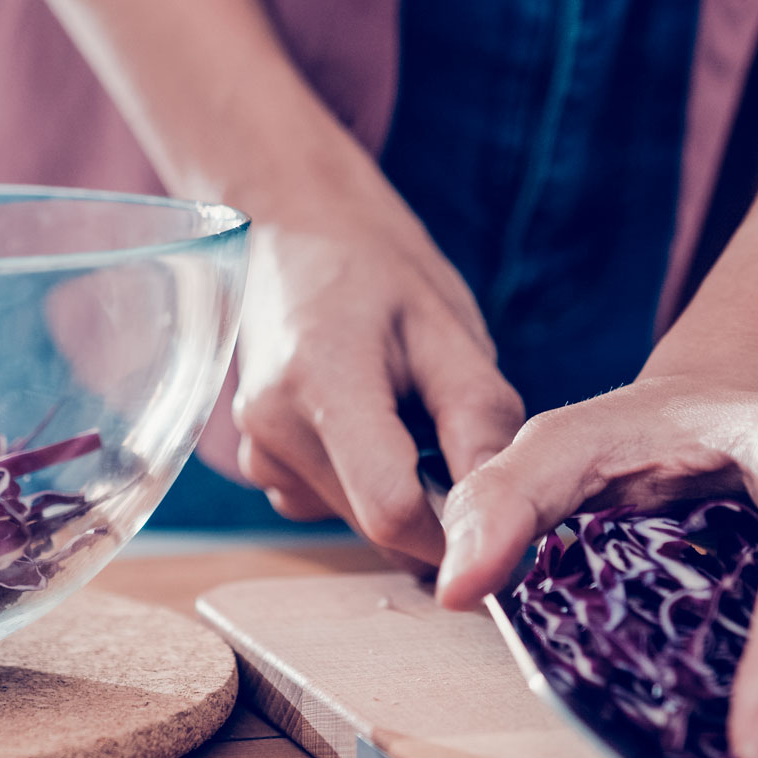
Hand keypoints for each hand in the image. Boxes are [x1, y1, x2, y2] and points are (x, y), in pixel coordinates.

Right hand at [230, 137, 525, 563]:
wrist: (292, 227)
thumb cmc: (376, 266)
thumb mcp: (446, 327)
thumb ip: (478, 419)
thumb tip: (501, 515)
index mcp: (322, 384)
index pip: (390, 510)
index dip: (454, 530)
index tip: (498, 511)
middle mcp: (274, 429)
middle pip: (375, 523)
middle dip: (434, 505)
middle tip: (458, 436)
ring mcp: (257, 448)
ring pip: (355, 520)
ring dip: (401, 492)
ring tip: (408, 412)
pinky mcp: (258, 459)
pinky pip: (329, 503)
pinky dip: (366, 482)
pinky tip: (374, 422)